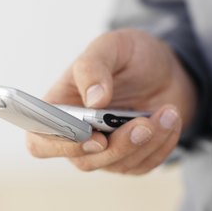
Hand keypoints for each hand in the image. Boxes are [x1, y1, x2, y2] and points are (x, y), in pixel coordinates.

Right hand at [27, 28, 196, 174]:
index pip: (41, 139)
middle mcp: (78, 132)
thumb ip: (94, 66)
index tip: (94, 133)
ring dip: (146, 142)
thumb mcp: (112, 45)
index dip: (60, 144)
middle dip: (117, 145)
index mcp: (61, 105)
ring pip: (117, 165)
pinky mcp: (131, 156)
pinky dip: (161, 145)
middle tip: (143, 123)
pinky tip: (170, 119)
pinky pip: (143, 164)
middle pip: (83, 160)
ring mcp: (105, 147)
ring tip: (167, 112)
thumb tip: (93, 101)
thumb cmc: (131, 54)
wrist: (165, 67)